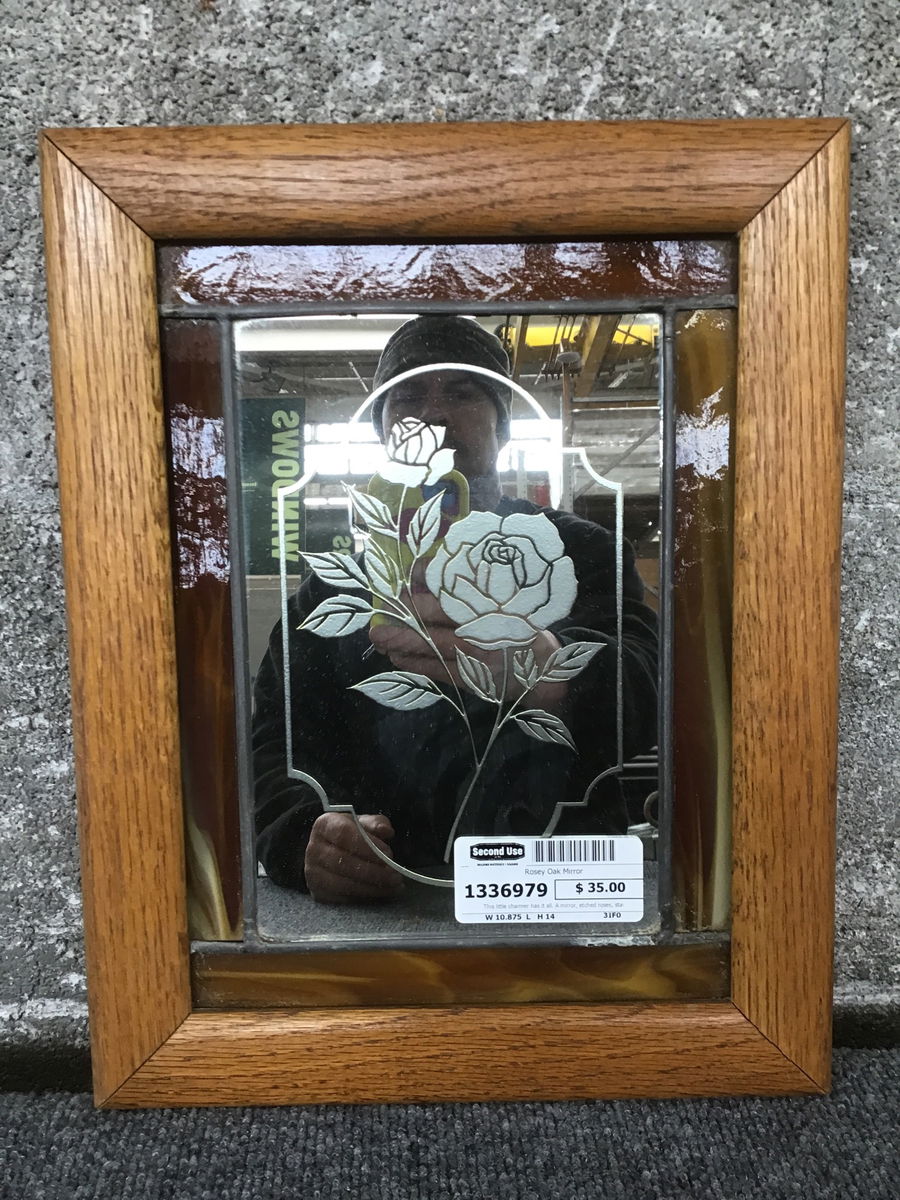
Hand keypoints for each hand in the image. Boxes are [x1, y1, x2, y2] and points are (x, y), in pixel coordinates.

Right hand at [304, 813, 403, 904]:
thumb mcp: (363, 823)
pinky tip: (381, 893)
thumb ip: (375, 824)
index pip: (343, 835)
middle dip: (373, 871)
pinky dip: (364, 897)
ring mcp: (313, 873)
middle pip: (343, 862)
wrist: (330, 851)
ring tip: (393, 886)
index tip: (388, 853)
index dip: (367, 846)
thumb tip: (386, 831)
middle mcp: (313, 849)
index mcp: (324, 825)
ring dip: (371, 887)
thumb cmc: (350, 835)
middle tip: (395, 875)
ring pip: (343, 884)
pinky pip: (342, 899)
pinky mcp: (318, 893)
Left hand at [369, 578, 566, 709]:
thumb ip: (474, 590)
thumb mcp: (506, 602)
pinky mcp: (474, 680)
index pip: (455, 597)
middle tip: (379, 617)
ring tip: (380, 639)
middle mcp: (486, 633)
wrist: (546, 670)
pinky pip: (440, 673)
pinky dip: (417, 665)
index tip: (404, 585)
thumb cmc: (520, 627)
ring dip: (405, 644)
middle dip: (406, 619)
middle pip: (439, 624)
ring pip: (436, 649)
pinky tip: (397, 659)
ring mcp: (479, 659)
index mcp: (494, 609)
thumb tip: (429, 573)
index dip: (426, 591)